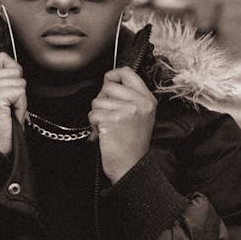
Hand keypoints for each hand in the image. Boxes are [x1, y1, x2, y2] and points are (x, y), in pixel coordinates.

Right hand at [0, 52, 26, 154]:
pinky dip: (20, 106)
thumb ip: (0, 80)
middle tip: (6, 108)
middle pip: (14, 69)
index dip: (12, 73)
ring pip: (19, 81)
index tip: (7, 93)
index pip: (1, 57)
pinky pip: (20, 92)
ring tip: (7, 112)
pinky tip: (8, 115)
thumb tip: (12, 63)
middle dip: (17, 90)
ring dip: (19, 100)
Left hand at [88, 67, 156, 183]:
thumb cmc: (132, 145)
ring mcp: (126, 111)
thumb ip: (129, 97)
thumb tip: (108, 81)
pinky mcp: (112, 120)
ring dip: (97, 115)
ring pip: (97, 101)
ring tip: (109, 127)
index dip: (112, 75)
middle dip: (102, 101)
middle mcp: (139, 103)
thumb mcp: (141, 116)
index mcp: (147, 100)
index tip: (108, 83)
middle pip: (108, 86)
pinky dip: (93, 125)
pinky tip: (104, 134)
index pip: (127, 72)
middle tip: (109, 116)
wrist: (131, 167)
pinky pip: (92, 114)